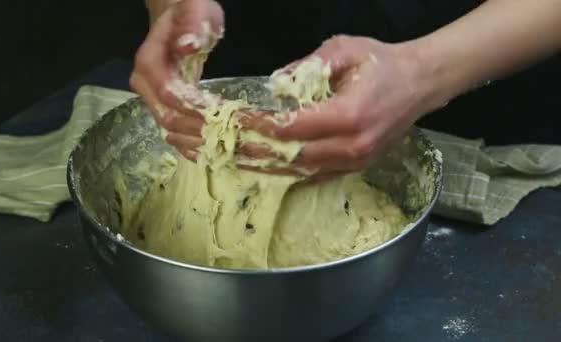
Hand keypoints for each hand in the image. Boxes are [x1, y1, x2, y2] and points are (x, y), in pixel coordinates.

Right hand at [130, 0, 223, 161]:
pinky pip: (173, 132)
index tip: (223, 116)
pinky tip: (210, 154)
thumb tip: (187, 46)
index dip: (194, 109)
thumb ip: (192, 25)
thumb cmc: (187, 11)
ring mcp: (151, 99)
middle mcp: (144, 85)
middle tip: (229, 139)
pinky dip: (190, 146)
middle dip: (198, 131)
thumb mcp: (194, 9)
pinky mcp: (162, 107)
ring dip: (196, 143)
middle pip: (168, 118)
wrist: (174, 18)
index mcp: (149, 62)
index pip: (169, 94)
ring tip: (223, 151)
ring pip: (169, 131)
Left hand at [240, 35, 443, 177]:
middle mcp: (352, 145)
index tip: (237, 121)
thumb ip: (308, 65)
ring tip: (243, 163)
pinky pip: (319, 175)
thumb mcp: (344, 49)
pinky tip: (272, 170)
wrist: (420, 83)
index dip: (261, 126)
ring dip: (271, 167)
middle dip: (259, 151)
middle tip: (229, 147)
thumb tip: (277, 84)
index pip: (293, 126)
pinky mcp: (358, 166)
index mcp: (348, 114)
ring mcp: (357, 160)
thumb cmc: (382, 63)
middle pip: (294, 156)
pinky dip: (293, 173)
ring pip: (304, 171)